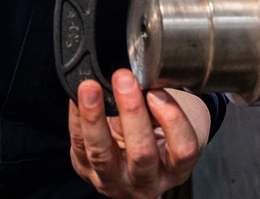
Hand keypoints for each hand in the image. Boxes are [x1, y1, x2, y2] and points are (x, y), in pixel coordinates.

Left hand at [68, 70, 204, 198]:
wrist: (137, 152)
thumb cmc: (161, 132)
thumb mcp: (174, 119)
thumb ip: (163, 103)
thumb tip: (143, 77)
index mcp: (175, 169)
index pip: (182, 151)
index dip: (172, 121)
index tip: (157, 92)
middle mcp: (146, 181)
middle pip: (141, 153)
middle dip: (131, 112)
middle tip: (124, 79)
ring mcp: (114, 181)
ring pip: (101, 154)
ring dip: (94, 117)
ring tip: (90, 88)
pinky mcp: (87, 171)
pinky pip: (78, 144)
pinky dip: (76, 117)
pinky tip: (76, 97)